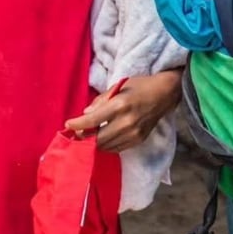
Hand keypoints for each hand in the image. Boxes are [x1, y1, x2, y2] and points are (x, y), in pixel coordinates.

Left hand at [65, 70, 182, 152]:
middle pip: (97, 138)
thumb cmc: (140, 85)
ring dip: (94, 142)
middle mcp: (126, 122)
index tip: (67, 125)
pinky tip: (103, 138)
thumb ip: (101, 101)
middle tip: (77, 132)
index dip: (77, 124)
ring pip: (106, 146)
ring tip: (89, 136)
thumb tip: (85, 114)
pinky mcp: (138, 140)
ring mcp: (133, 133)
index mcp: (120, 105)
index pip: (93, 120)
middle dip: (84, 137)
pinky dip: (107, 145)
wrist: (165, 94)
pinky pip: (117, 148)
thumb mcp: (119, 86)